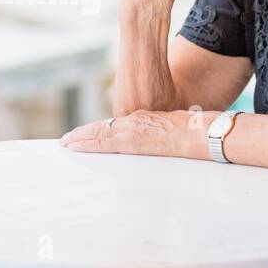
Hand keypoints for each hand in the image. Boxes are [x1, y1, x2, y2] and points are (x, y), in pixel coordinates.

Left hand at [59, 109, 205, 158]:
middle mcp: (134, 122)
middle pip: (102, 127)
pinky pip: (103, 142)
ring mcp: (132, 130)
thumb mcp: (173, 130)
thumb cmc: (194, 133)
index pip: (115, 125)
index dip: (98, 130)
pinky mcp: (131, 141)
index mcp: (143, 120)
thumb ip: (159, 135)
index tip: (87, 134)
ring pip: (98, 132)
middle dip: (84, 133)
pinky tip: (75, 147)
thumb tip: (158, 142)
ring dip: (80, 138)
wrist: (201, 132)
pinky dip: (87, 144)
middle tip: (67, 139)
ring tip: (66, 143)